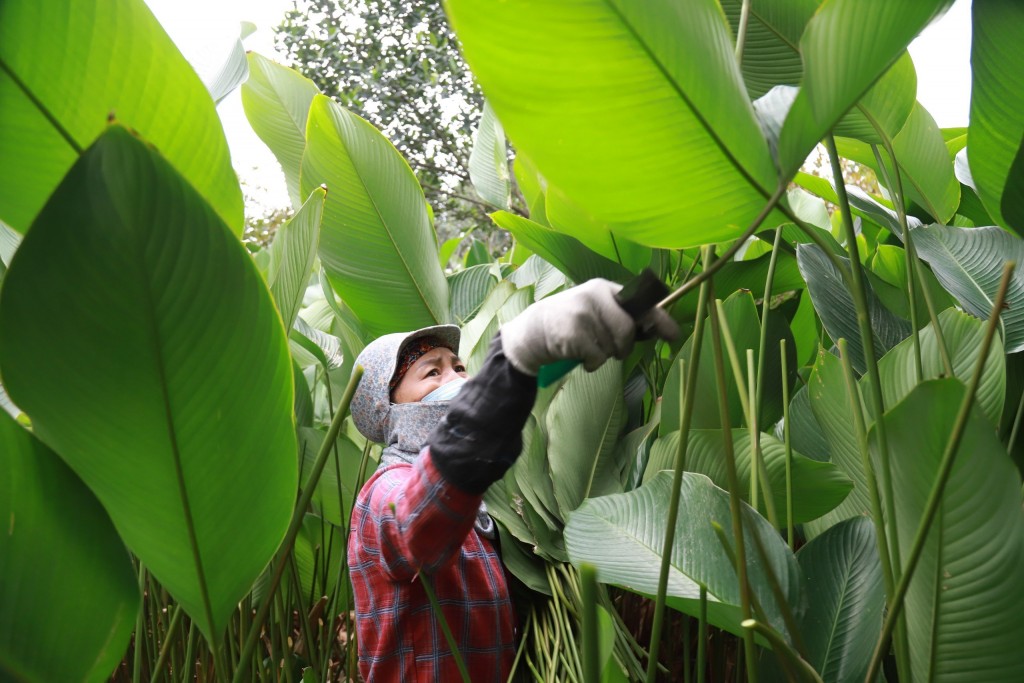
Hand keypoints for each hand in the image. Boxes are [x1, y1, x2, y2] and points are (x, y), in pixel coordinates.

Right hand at [500, 278, 678, 375]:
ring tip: (587, 347)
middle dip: (624, 347)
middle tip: (613, 351)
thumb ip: (621, 316)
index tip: (674, 334)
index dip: (660, 319)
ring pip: (613, 346)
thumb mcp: (595, 310)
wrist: (532, 331)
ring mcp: (582, 312)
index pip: (640, 302)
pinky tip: (578, 356)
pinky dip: (592, 364)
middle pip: (628, 329)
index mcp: (604, 288)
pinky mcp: (572, 333)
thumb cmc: (571, 323)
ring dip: (604, 356)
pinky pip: (598, 358)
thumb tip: (660, 330)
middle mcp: (594, 295)